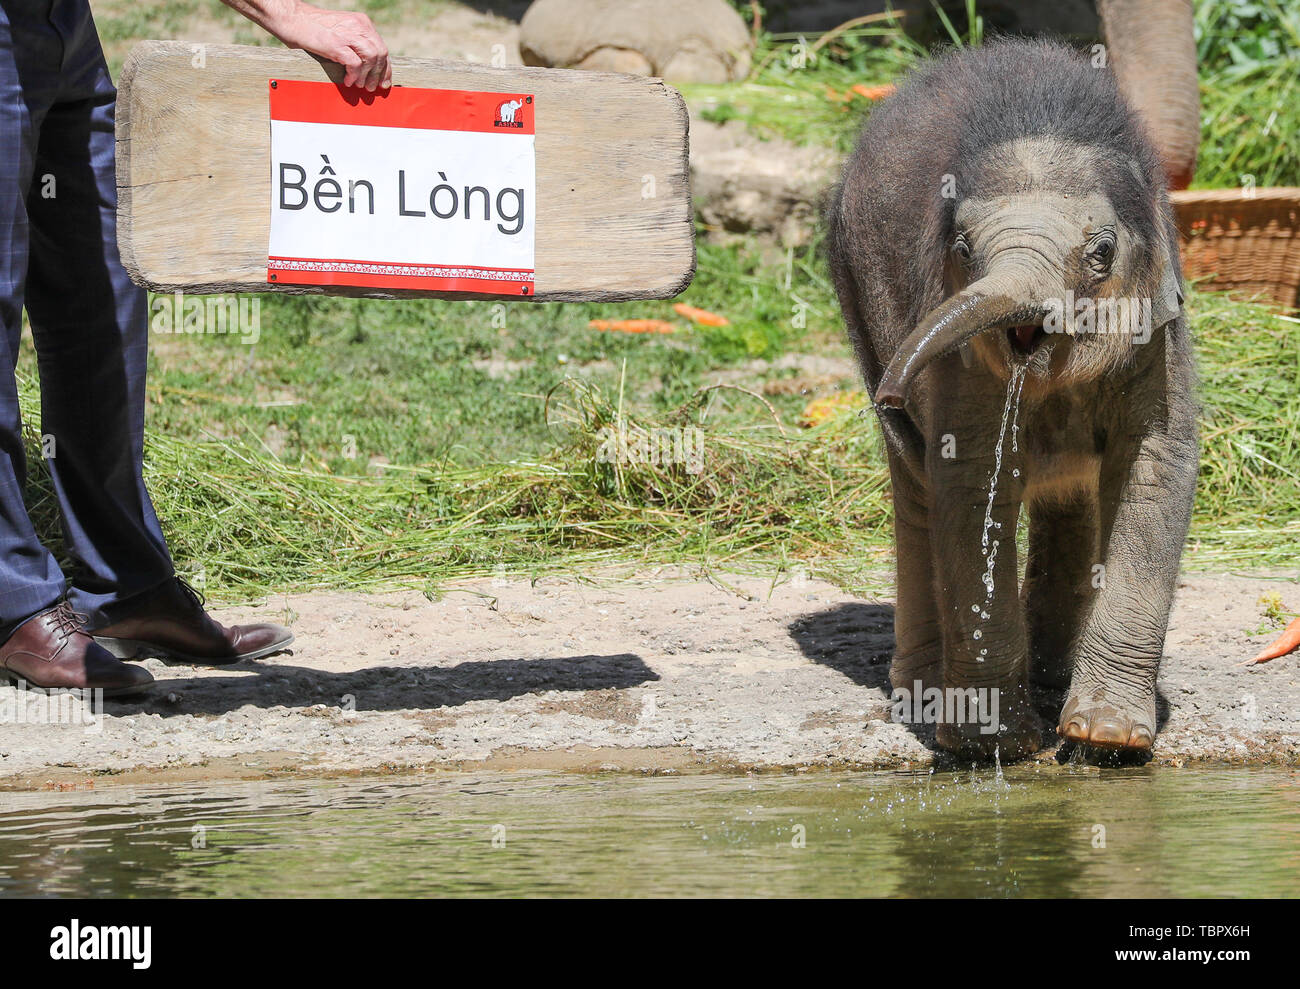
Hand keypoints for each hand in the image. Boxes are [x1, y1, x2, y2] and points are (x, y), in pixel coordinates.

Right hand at [234, 2, 391, 90]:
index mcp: (361, 23)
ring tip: (360, 85)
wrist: (293, 20)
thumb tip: (369, 68)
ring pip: (372, 57)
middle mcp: (358, 26)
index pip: (381, 47)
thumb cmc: (315, 29)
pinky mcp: (336, 43)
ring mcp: (348, 34)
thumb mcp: (342, 32)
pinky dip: (354, 75)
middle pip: (380, 53)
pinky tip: (347, 81)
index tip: (384, 82)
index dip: (385, 68)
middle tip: (371, 87)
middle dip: (378, 74)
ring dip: (367, 76)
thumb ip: (356, 44)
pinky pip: (355, 63)